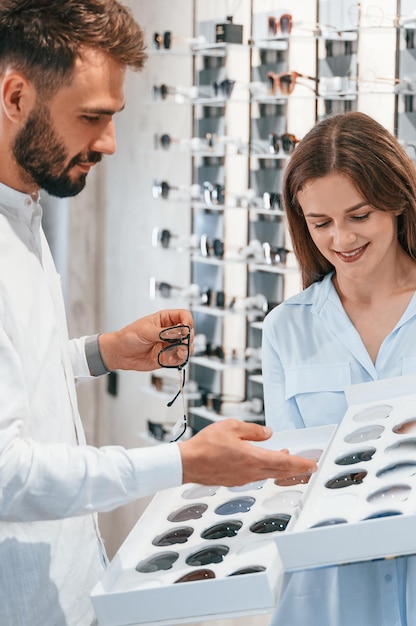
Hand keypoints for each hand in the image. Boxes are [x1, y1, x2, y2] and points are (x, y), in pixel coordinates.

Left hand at [98, 309, 193, 371]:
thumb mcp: (145, 330)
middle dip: (187, 338)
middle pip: (189, 332)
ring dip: (185, 350)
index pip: (184, 315)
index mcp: (165, 319)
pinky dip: (179, 360)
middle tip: (181, 343)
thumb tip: (179, 332)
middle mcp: (170, 331)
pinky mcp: (168, 356)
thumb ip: (163, 332)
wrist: (120, 354)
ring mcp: (170, 344)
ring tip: (176, 352)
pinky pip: (180, 358)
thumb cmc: (128, 337)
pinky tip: (170, 359)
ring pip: (188, 346)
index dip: (188, 321)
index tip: (186, 328)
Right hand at [178, 419, 316, 485]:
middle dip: (296, 469)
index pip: (284, 462)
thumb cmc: (205, 446)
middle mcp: (251, 472)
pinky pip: (257, 475)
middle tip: (308, 467)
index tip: (313, 465)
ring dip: (281, 469)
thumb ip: (253, 430)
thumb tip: (268, 433)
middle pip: (280, 472)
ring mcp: (243, 478)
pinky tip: (263, 463)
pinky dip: (266, 470)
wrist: (188, 463)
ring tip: (286, 460)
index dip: (301, 464)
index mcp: (253, 458)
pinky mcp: (235, 480)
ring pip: (269, 474)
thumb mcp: (231, 427)